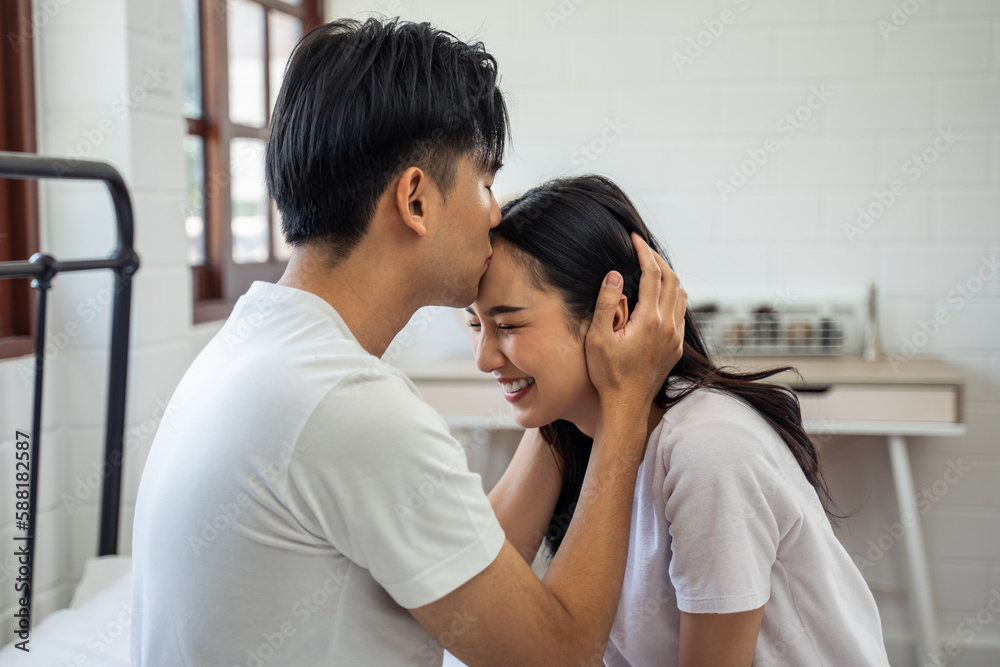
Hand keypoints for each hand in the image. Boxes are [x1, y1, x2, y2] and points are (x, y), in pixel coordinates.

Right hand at [584, 232, 686, 408]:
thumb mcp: (597, 339)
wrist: (626, 407)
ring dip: (667, 277)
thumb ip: (607, 304)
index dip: (644, 252)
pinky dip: (671, 296)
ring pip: (680, 295)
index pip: (652, 274)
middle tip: (641, 248)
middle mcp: (668, 326)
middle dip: (657, 259)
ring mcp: (674, 337)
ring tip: (650, 268)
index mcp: (650, 320)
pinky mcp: (675, 348)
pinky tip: (658, 297)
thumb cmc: (607, 375)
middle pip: (671, 279)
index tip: (635, 238)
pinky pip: (680, 312)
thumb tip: (615, 275)